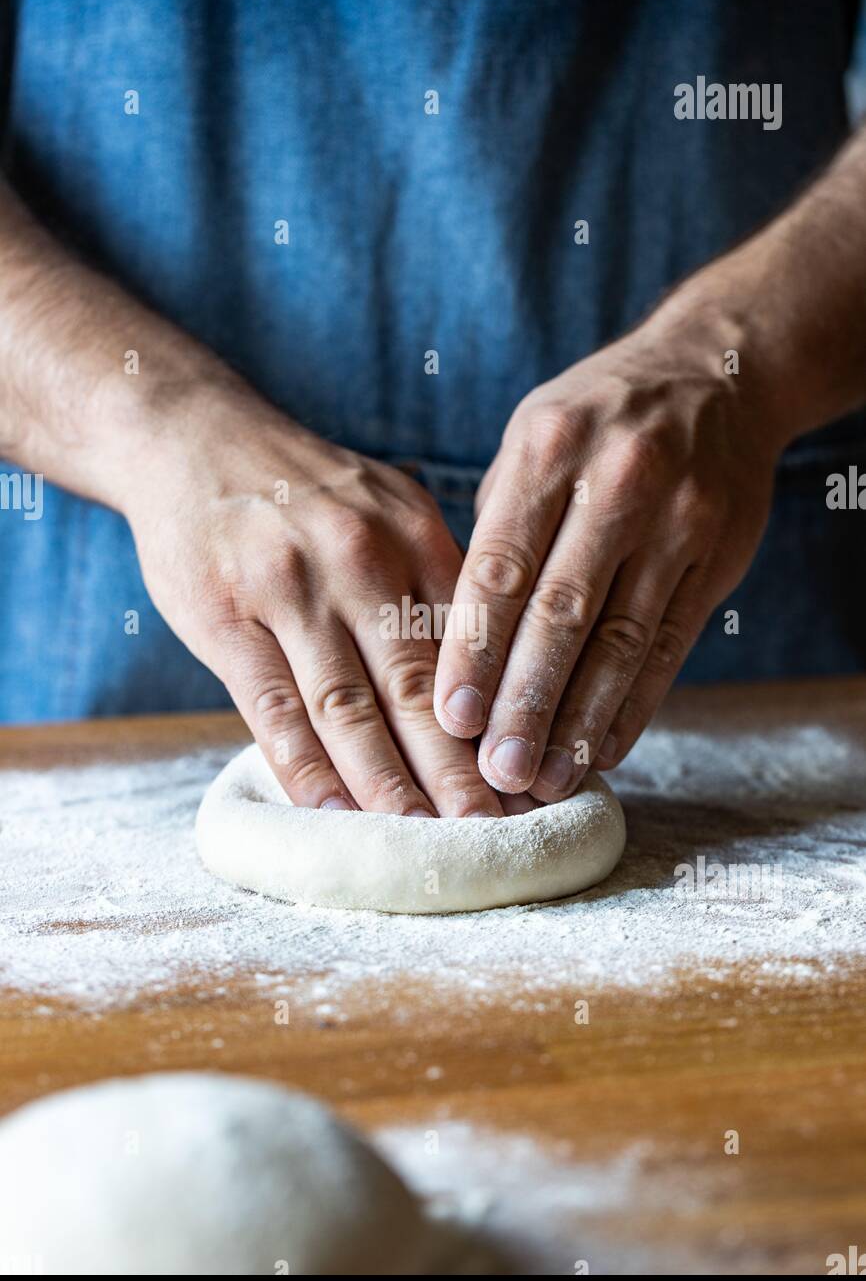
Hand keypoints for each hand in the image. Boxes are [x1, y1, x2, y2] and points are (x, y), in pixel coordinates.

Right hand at [125, 384, 503, 816]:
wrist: (192, 439)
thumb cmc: (308, 491)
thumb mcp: (390, 507)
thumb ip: (439, 581)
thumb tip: (499, 672)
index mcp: (413, 536)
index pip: (470, 646)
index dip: (504, 719)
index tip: (532, 779)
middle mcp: (358, 562)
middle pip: (419, 687)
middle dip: (461, 770)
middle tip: (497, 831)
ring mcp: (288, 591)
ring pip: (348, 708)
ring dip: (390, 785)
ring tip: (427, 842)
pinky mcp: (226, 620)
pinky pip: (273, 710)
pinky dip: (306, 770)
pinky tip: (337, 816)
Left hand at [434, 304, 785, 799]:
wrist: (716, 374)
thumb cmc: (595, 419)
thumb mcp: (532, 440)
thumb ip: (497, 526)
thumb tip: (452, 636)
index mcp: (549, 451)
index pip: (502, 568)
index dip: (475, 650)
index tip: (451, 718)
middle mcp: (616, 484)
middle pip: (562, 614)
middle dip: (525, 702)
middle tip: (496, 771)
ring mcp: (677, 522)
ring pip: (621, 641)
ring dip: (580, 722)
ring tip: (545, 779)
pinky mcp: (719, 557)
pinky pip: (670, 647)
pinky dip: (634, 706)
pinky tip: (602, 750)